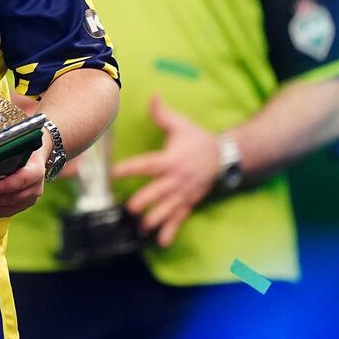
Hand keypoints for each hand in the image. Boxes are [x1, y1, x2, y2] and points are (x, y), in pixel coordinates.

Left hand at [0, 142, 46, 224]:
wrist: (38, 156)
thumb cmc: (24, 148)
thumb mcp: (19, 145)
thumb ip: (4, 152)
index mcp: (36, 170)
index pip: (21, 180)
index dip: (5, 186)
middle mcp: (35, 187)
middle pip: (13, 198)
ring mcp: (30, 198)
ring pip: (9, 209)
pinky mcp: (24, 205)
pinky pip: (8, 213)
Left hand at [111, 95, 220, 246]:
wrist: (224, 157)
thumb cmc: (197, 139)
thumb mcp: (181, 124)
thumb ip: (162, 113)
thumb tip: (152, 95)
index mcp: (171, 160)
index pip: (147, 165)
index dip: (130, 168)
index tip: (114, 173)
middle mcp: (177, 179)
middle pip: (158, 191)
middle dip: (144, 201)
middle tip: (129, 208)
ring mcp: (184, 193)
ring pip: (168, 209)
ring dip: (155, 219)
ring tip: (141, 228)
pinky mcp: (189, 202)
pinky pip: (180, 218)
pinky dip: (172, 231)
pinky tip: (162, 242)